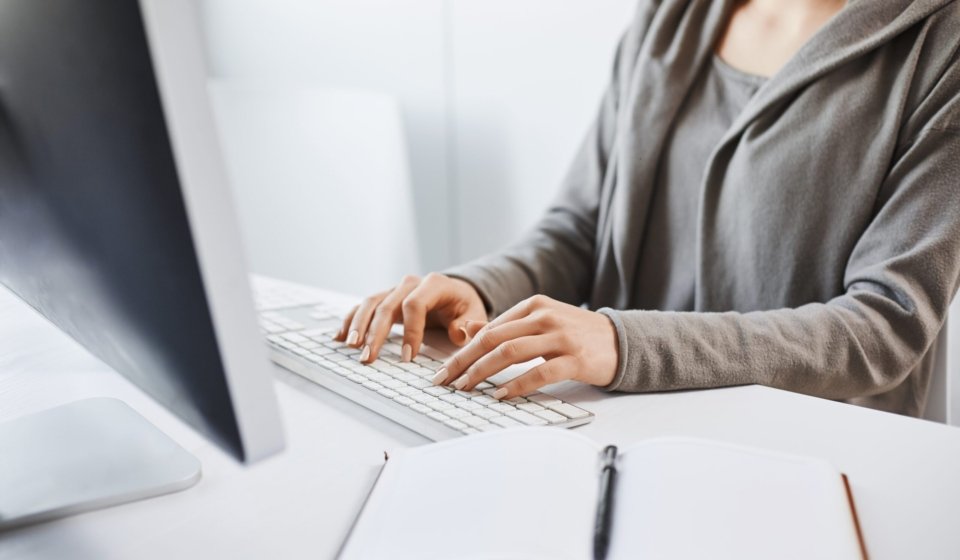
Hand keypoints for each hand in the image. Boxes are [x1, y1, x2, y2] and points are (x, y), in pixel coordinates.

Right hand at [334, 273, 487, 363]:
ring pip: (370, 303)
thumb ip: (468, 325)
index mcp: (434, 284)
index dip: (410, 331)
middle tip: (368, 357)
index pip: (415, 304)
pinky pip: (364, 307)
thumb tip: (459, 333)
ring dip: (358, 325)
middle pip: (387, 304)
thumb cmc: (465, 307)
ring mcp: (395, 290)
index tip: (407, 357)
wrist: (456, 294)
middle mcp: (410, 283)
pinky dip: (350, 320)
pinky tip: (339, 337)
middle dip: (375, 333)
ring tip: (350, 346)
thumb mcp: (475, 314)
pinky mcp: (385, 299)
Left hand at [434, 295, 618, 398]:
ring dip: (483, 372)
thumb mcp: (543, 322)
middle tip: (445, 381)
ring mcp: (560, 337)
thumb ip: (510, 326)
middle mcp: (544, 317)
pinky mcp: (575, 358)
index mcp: (534, 306)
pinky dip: (517, 384)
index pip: (489, 329)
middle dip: (464, 361)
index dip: (462, 350)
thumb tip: (471, 330)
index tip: (445, 370)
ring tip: (466, 388)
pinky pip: (539, 372)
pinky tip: (501, 394)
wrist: (623, 341)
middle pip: (493, 339)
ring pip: (510, 352)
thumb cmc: (578, 335)